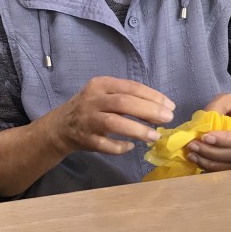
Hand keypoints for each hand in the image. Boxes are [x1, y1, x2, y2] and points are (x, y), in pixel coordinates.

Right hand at [47, 76, 174, 156]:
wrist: (61, 126)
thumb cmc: (91, 108)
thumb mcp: (105, 94)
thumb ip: (128, 98)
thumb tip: (160, 109)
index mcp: (101, 84)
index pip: (130, 87)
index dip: (152, 96)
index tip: (169, 106)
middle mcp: (93, 99)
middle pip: (124, 102)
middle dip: (149, 111)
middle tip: (167, 119)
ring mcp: (87, 119)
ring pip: (114, 123)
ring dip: (137, 130)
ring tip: (155, 136)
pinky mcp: (84, 138)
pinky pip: (106, 144)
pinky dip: (120, 146)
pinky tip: (130, 146)